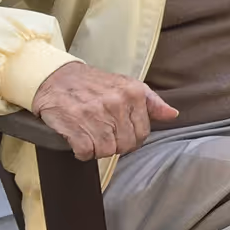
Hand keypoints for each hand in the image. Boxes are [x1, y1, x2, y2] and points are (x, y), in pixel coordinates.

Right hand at [30, 61, 177, 160]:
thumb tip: (172, 114)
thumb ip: (152, 102)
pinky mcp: (74, 123)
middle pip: (125, 144)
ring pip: (107, 150)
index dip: (132, 139)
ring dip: (98, 150)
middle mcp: (117, 103)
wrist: (57, 77)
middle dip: (116, 146)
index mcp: (134, 93)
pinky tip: (80, 142)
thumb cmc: (95, 84)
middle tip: (105, 137)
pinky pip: (86, 152)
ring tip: (92, 138)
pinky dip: (82, 152)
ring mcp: (95, 113)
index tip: (121, 135)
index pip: (143, 132)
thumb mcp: (128, 86)